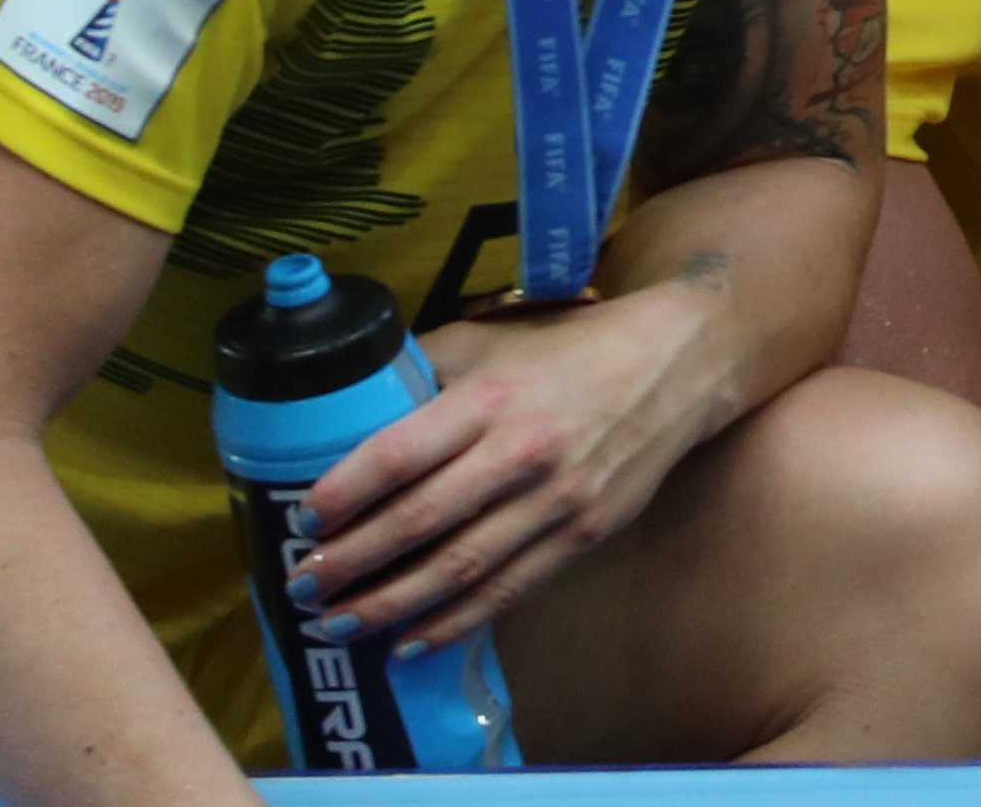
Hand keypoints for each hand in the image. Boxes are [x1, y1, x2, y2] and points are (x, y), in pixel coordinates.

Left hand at [293, 289, 741, 648]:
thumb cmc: (569, 350)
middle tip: (303, 584)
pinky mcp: (584, 533)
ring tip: (339, 621)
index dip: (342, 494)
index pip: (399, 454)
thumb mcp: (492, 339)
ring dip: (390, 603)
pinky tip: (409, 641)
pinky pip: (509, 590)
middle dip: (350, 561)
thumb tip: (348, 405)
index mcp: (491, 398)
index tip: (301, 520)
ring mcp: (558, 499)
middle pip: (419, 522)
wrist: (679, 364)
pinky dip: (454, 623)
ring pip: (460, 568)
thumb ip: (423, 370)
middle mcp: (522, 451)